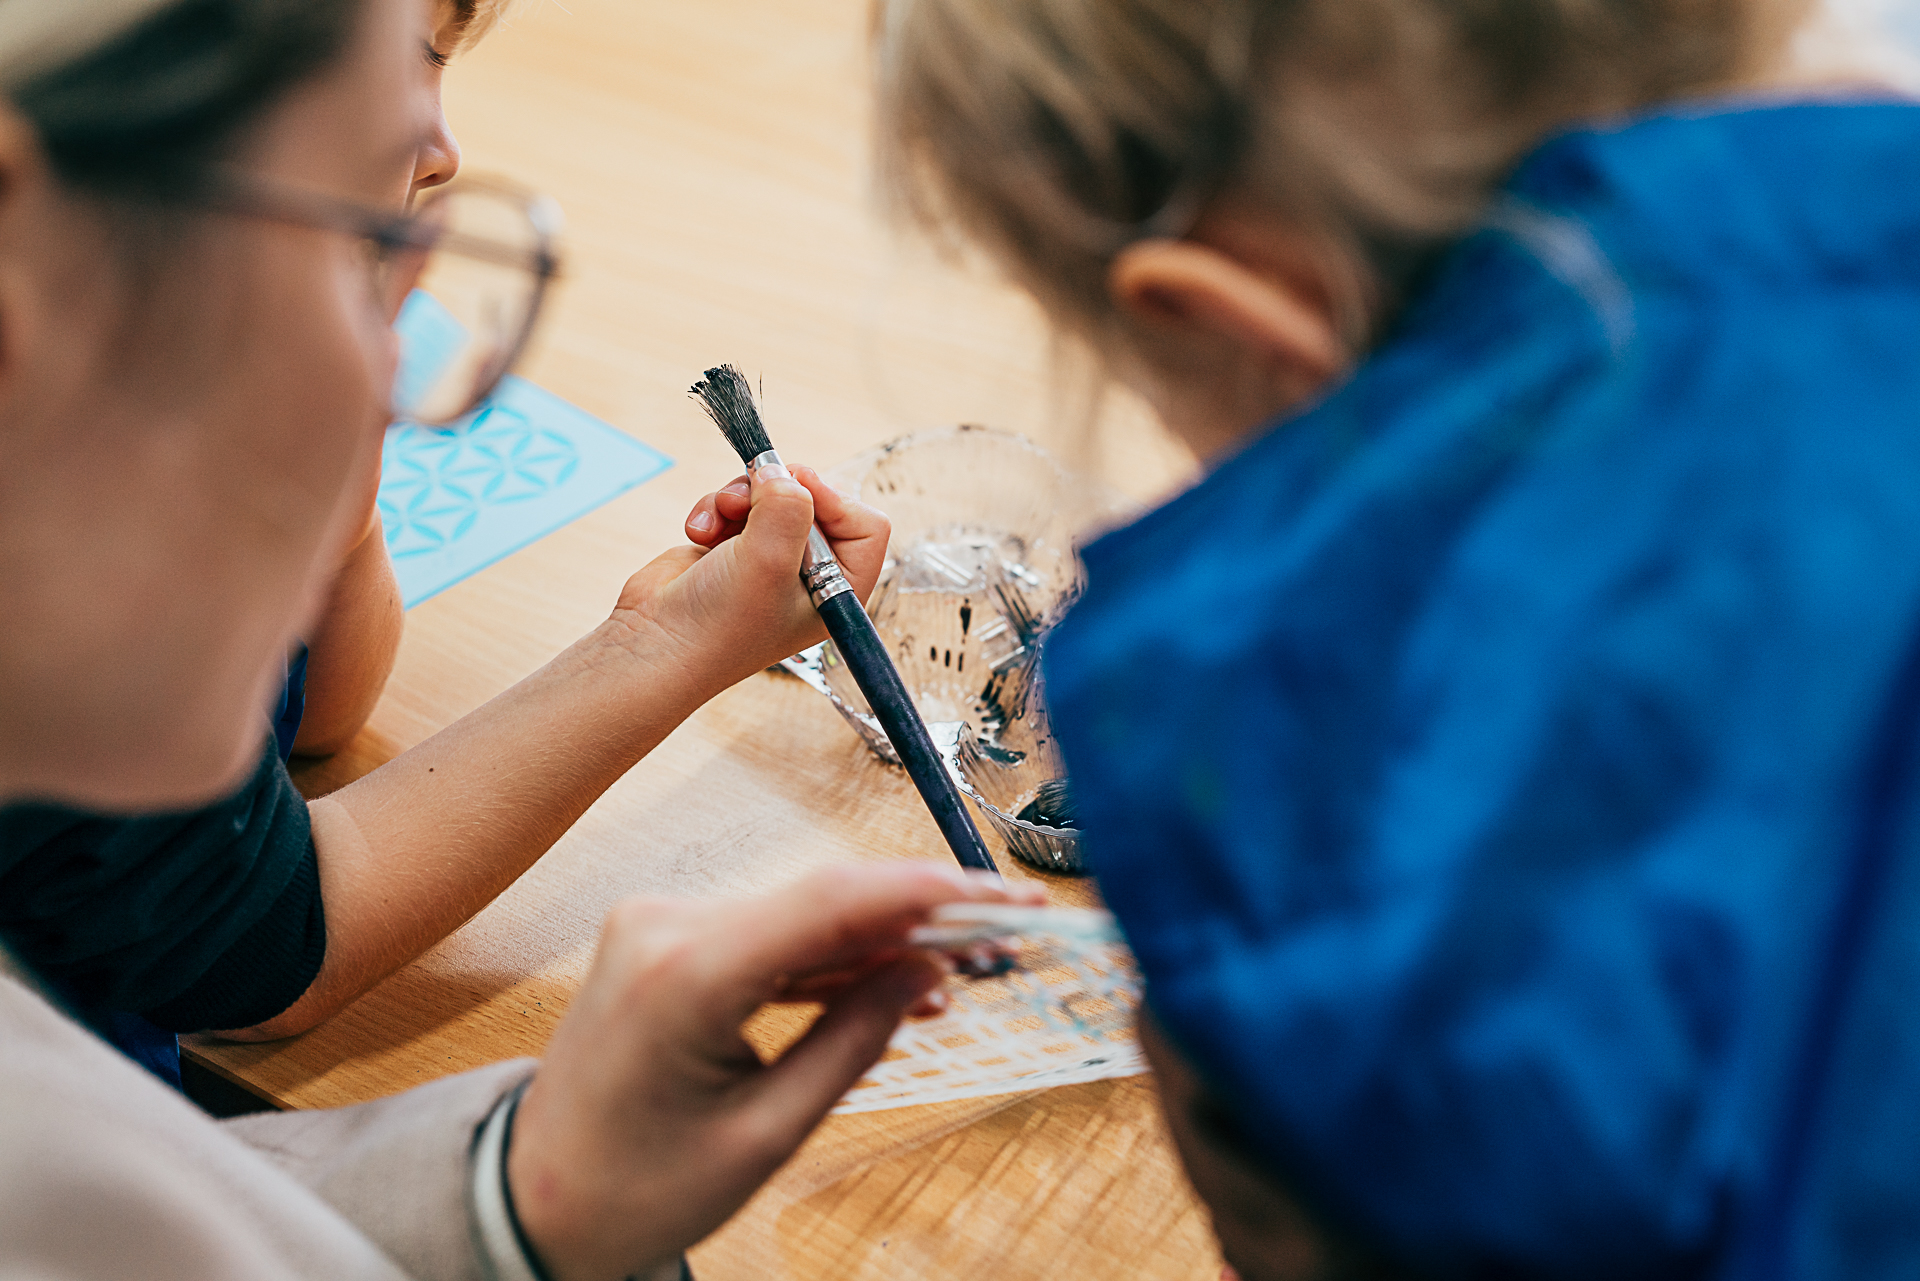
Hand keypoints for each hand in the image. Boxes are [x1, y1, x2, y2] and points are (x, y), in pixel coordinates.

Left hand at [506, 863, 1046, 1280]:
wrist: (532, 1199)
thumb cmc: (635, 1188)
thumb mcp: (765, 1134)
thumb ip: (853, 1040)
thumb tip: (930, 969)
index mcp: (682, 971)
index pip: (831, 903)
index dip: (930, 891)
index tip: (1006, 893)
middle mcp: (665, 925)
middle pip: (823, 900)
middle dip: (921, 914)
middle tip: (1009, 928)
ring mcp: (660, 926)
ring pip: (803, 916)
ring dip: (882, 939)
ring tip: (965, 970)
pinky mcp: (666, 941)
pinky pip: (769, 937)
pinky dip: (832, 959)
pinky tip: (896, 983)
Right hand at [605, 465, 888, 694]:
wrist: (654, 644)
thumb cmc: (719, 622)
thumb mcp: (769, 559)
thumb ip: (790, 506)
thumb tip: (782, 472)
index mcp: (839, 591)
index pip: (867, 525)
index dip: (835, 500)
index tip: (797, 492)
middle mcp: (812, 575)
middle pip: (816, 501)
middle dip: (777, 495)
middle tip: (745, 502)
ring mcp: (772, 560)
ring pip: (771, 496)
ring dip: (739, 499)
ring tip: (717, 519)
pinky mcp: (735, 549)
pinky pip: (738, 505)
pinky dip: (716, 510)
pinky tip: (698, 533)